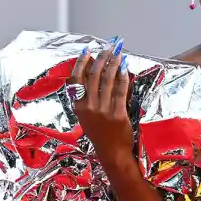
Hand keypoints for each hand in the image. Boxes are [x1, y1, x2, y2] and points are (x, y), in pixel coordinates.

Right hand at [69, 39, 133, 175]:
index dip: (81, 63)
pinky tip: (124, 68)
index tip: (87, 52)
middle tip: (108, 47)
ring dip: (113, 64)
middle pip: (94, 76)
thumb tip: (94, 73)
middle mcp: (89, 107)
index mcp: (78, 107)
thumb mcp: (87, 117)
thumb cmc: (100, 135)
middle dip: (102, 58)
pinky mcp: (117, 114)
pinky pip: (120, 91)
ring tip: (117, 54)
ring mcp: (103, 111)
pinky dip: (122, 77)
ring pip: (107, 81)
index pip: (76, 80)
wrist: (112, 153)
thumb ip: (87, 98)